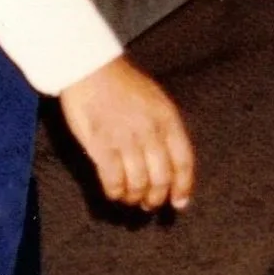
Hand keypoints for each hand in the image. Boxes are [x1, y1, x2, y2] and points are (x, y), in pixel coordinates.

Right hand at [59, 54, 195, 211]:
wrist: (90, 69)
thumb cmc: (123, 85)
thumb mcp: (156, 101)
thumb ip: (165, 129)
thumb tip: (171, 164)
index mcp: (167, 119)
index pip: (183, 162)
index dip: (183, 187)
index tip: (179, 203)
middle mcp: (150, 132)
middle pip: (161, 179)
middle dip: (156, 198)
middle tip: (149, 205)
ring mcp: (126, 140)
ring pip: (138, 184)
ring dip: (135, 197)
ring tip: (130, 198)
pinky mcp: (102, 145)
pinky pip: (113, 181)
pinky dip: (115, 192)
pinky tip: (114, 192)